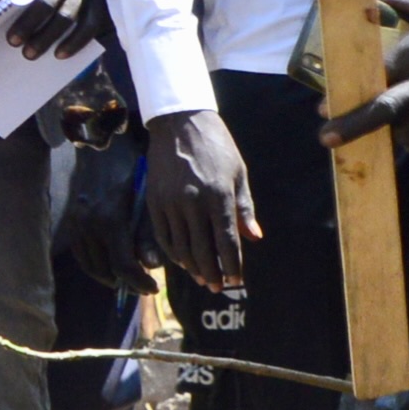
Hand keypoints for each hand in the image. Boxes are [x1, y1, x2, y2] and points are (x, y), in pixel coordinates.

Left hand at [6, 0, 100, 57]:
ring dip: (49, 38)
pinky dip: (76, 42)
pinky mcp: (101, 0)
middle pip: (50, 3)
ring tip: (31, 54)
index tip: (10, 35)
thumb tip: (3, 7)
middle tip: (16, 45)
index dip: (21, 12)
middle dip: (31, 27)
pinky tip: (60, 54)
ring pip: (69, 16)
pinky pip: (91, 25)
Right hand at [61, 135, 146, 292]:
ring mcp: (77, 225)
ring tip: (129, 277)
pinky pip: (81, 255)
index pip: (123, 266)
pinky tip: (110, 265)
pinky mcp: (71, 222)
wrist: (101, 149)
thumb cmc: (131, 170)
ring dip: (110, 276)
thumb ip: (148, 234)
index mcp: (111, 220)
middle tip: (144, 284)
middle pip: (106, 271)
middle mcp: (89, 226)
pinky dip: (95, 266)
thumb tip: (154, 266)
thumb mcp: (146, 200)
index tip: (154, 287)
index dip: (139, 283)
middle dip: (126, 282)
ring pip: (92, 267)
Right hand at [142, 108, 257, 292]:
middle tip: (217, 287)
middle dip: (212, 273)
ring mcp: (171, 202)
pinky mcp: (154, 200)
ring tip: (202, 278)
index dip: (232, 265)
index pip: (227, 241)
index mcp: (219, 195)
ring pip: (181, 247)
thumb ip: (244, 208)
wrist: (180, 122)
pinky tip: (182, 260)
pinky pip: (163, 236)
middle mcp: (193, 202)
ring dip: (193, 267)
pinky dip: (173, 253)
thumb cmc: (216, 146)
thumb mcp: (238, 172)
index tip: (235, 280)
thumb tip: (254, 237)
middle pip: (203, 250)